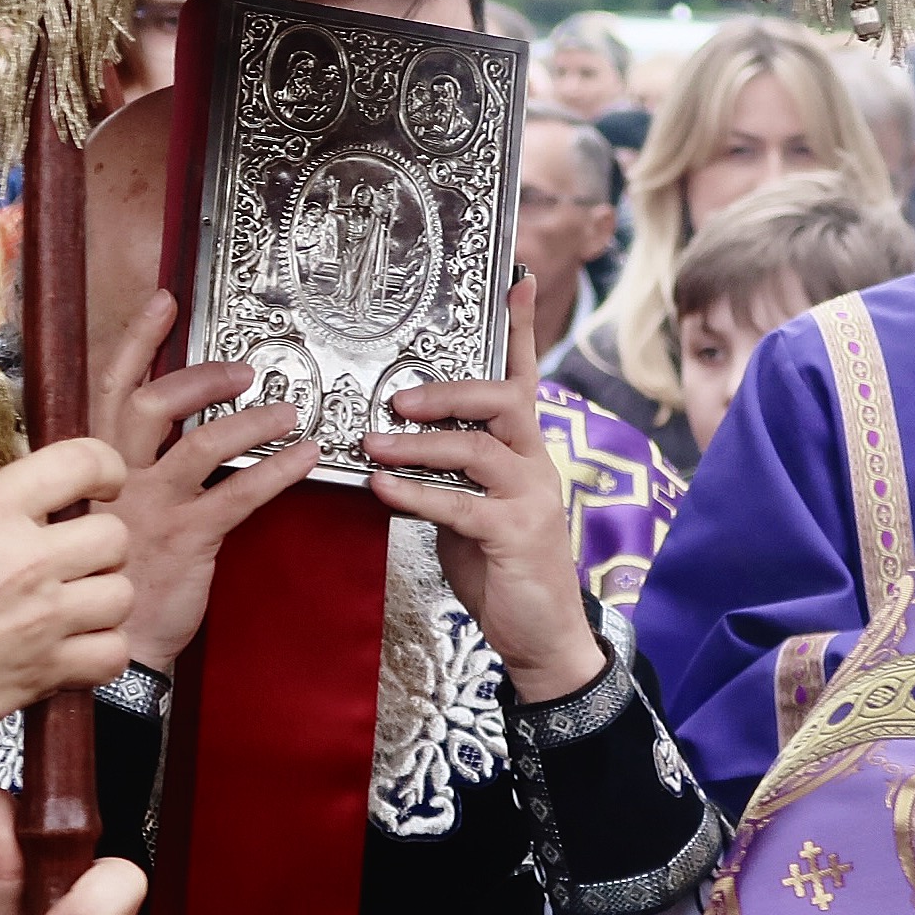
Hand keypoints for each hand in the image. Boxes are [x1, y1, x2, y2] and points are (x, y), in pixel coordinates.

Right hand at [0, 439, 135, 748]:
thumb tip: (4, 499)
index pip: (80, 462)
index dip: (102, 466)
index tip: (100, 480)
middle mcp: (28, 562)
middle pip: (115, 535)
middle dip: (97, 541)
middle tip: (71, 553)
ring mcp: (43, 620)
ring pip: (121, 595)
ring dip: (100, 596)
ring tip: (71, 601)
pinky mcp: (46, 672)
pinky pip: (113, 654)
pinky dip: (100, 651)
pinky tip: (72, 644)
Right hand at [92, 290, 317, 668]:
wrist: (117, 648)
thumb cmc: (117, 578)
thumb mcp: (101, 513)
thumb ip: (123, 469)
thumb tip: (159, 428)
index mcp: (95, 467)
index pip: (110, 388)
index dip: (136, 341)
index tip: (162, 302)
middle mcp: (117, 480)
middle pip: (153, 404)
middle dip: (201, 377)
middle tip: (242, 368)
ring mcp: (152, 508)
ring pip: (202, 443)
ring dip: (251, 419)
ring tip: (289, 410)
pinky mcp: (188, 539)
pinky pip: (239, 493)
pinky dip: (277, 470)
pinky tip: (305, 457)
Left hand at [362, 279, 602, 699]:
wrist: (542, 635)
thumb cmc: (502, 566)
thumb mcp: (473, 508)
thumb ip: (448, 473)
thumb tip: (394, 444)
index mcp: (526, 450)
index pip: (525, 378)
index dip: (521, 330)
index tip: (516, 279)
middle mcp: (536, 464)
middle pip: (504, 400)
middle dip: (449, 391)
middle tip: (398, 396)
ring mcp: (531, 499)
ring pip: (477, 450)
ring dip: (418, 445)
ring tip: (372, 443)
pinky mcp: (517, 536)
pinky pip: (461, 506)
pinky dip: (416, 495)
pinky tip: (382, 490)